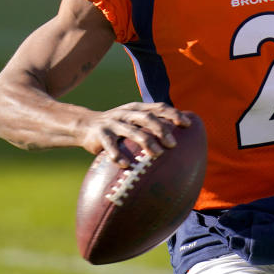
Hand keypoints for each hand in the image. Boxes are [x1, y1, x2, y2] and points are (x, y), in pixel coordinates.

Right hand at [78, 102, 195, 167]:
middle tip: (173, 144)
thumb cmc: (118, 126)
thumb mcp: (133, 120)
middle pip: (147, 118)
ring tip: (157, 154)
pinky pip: (110, 145)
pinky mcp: (101, 134)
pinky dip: (118, 155)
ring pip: (131, 131)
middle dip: (162, 129)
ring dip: (146, 142)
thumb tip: (177, 140)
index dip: (173, 114)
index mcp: (137, 108)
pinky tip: (126, 165)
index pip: (159, 107)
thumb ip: (150, 125)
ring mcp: (113, 123)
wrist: (86, 124)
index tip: (187, 124)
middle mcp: (127, 113)